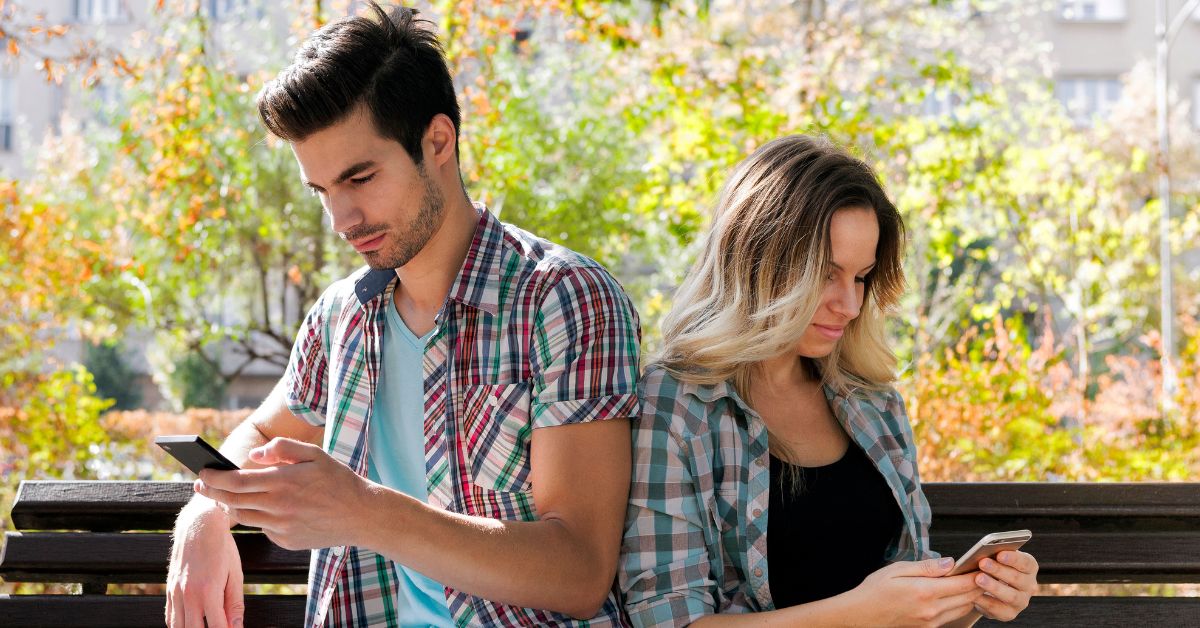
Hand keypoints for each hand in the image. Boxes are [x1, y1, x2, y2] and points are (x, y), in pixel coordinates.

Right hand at [166, 499, 243, 627]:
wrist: (199, 525)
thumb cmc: (222, 548)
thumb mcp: (236, 574)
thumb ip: (235, 604)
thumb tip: (237, 627)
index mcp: (209, 592)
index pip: (217, 627)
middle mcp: (188, 595)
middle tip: (220, 627)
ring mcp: (175, 592)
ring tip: (206, 624)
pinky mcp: (169, 589)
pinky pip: (170, 617)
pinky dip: (179, 625)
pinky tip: (192, 623)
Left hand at [194, 437, 370, 549]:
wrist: (361, 514)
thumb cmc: (338, 480)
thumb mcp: (315, 454)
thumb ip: (282, 448)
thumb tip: (254, 455)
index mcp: (283, 481)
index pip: (236, 481)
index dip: (214, 477)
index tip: (203, 472)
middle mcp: (278, 506)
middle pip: (232, 500)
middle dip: (212, 491)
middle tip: (202, 484)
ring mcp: (281, 527)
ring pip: (244, 516)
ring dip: (231, 506)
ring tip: (227, 496)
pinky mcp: (286, 541)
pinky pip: (263, 528)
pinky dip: (259, 517)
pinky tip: (267, 509)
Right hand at [848, 557, 983, 626]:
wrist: (862, 615)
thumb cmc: (875, 591)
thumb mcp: (897, 569)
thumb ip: (926, 567)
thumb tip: (950, 563)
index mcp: (924, 591)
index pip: (962, 584)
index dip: (975, 574)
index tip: (981, 565)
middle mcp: (931, 609)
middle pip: (968, 598)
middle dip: (978, 584)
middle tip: (981, 571)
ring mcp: (931, 621)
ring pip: (964, 608)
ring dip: (971, 596)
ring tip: (970, 582)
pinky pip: (952, 616)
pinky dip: (959, 605)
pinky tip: (955, 595)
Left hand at [972, 550, 1038, 620]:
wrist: (988, 590)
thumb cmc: (992, 568)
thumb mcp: (995, 559)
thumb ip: (993, 555)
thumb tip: (982, 552)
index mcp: (1029, 568)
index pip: (1026, 562)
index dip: (1013, 558)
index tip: (999, 554)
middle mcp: (1029, 585)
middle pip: (1017, 578)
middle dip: (999, 570)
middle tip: (983, 563)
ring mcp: (1021, 601)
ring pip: (1011, 596)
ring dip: (994, 587)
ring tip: (978, 578)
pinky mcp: (1009, 614)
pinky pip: (998, 609)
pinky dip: (985, 601)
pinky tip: (974, 595)